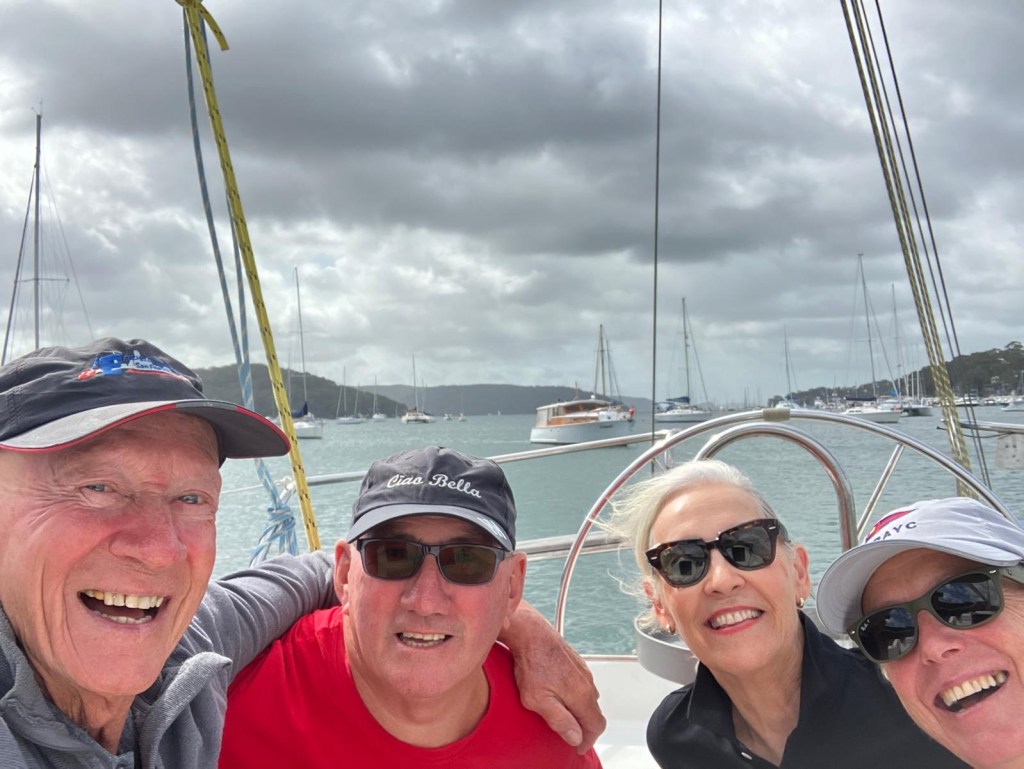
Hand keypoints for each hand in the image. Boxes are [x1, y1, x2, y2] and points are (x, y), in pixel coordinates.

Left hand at [500, 602, 605, 752]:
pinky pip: (582, 684)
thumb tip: (576, 736)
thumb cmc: (531, 663)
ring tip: (565, 715)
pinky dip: (576, 695)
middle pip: (594, 712)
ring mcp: (583, 670)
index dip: (589, 740)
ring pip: (589, 697)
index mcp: (581, 695)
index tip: (577, 746)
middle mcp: (587, 682)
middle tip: (570, 734)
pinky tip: (560, 693)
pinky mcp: (576, 662)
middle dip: (584, 727)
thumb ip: (559, 720)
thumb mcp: (538, 699)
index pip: (596, 725)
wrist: (529, 633)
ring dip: (581, 710)